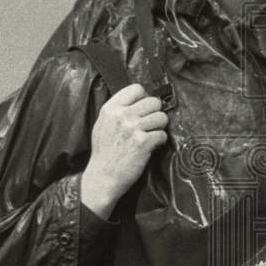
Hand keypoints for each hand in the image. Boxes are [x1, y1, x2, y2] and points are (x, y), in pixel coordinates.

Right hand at [80, 83, 168, 218]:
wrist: (103, 177)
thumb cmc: (104, 152)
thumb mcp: (103, 124)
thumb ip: (118, 110)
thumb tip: (140, 99)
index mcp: (110, 108)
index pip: (137, 88)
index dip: (144, 98)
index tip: (143, 109)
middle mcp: (122, 115)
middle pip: (154, 101)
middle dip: (155, 113)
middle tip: (150, 125)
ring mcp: (133, 128)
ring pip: (162, 117)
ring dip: (159, 127)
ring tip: (150, 136)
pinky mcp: (143, 142)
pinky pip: (162, 134)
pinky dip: (160, 141)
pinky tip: (150, 147)